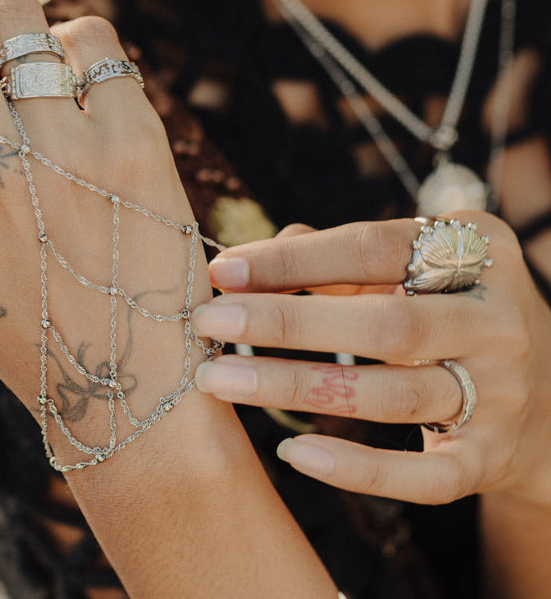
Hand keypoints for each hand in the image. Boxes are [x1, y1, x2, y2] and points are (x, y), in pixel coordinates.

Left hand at [192, 215, 550, 505]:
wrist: (544, 392)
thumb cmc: (446, 311)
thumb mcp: (408, 268)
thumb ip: (331, 257)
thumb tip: (243, 263)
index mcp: (477, 250)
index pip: (372, 248)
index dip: (293, 259)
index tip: (223, 271)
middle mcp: (498, 320)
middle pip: (385, 325)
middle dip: (286, 322)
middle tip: (207, 322)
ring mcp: (501, 393)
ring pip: (392, 396)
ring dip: (295, 387)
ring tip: (219, 380)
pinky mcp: (491, 459)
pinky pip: (423, 476)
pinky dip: (356, 469)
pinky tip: (291, 451)